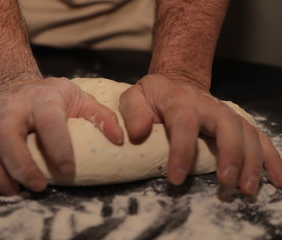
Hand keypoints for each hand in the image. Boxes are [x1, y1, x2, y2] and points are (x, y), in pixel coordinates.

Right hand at [0, 77, 122, 194]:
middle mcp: (10, 106)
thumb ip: (101, 116)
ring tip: (14, 192)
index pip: (48, 120)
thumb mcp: (80, 99)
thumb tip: (120, 140)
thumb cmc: (52, 98)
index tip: (67, 171)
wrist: (16, 86)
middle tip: (38, 187)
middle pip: (5, 136)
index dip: (58, 146)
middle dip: (21, 166)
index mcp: (42, 98)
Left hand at [119, 74, 281, 194]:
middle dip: (230, 154)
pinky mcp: (236, 123)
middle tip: (226, 182)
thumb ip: (132, 112)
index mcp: (179, 100)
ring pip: (247, 133)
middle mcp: (208, 105)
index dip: (182, 151)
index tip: (177, 178)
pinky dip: (271, 158)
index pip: (184, 123)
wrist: (176, 83)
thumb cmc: (153, 96)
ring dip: (252, 161)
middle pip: (227, 125)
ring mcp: (226, 113)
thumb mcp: (134, 97)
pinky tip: (276, 179)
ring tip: (248, 189)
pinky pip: (259, 137)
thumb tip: (138, 133)